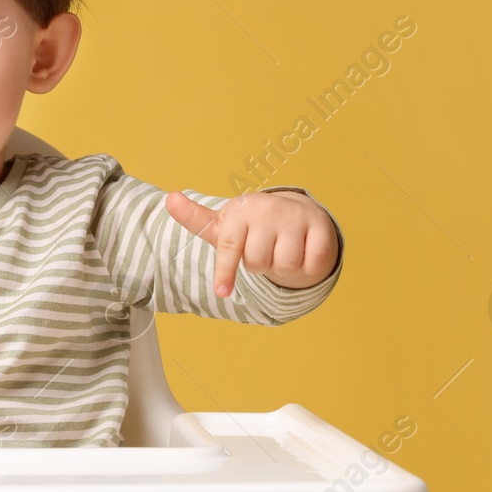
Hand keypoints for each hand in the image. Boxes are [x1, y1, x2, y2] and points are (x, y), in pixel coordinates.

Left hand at [164, 189, 337, 297]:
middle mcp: (268, 209)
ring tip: (282, 248)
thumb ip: (195, 218)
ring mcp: (296, 217)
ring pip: (285, 265)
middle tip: (263, 248)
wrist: (294, 210)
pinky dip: (308, 266)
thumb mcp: (224, 224)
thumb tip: (170, 198)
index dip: (225, 271)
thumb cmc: (251, 224)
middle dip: (260, 263)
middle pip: (259, 262)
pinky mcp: (321, 228)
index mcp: (240, 211)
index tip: (221, 293)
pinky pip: (311, 264)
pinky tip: (304, 250)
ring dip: (283, 265)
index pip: (230, 246)